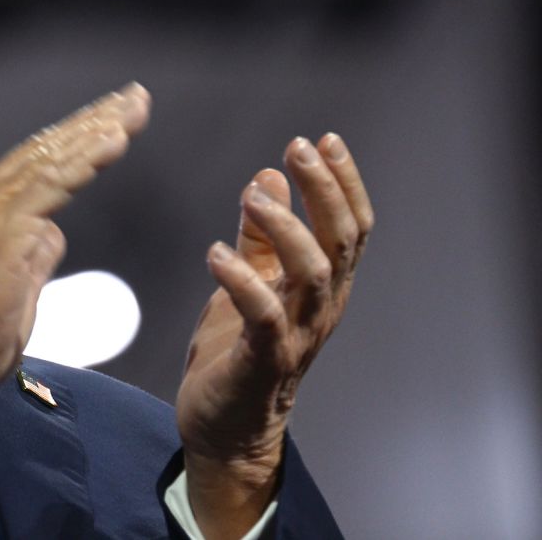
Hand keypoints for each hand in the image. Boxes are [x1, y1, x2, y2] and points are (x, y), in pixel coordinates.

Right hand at [0, 83, 151, 434]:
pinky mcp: (2, 227)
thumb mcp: (14, 285)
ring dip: (99, 131)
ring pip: (52, 158)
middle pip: (45, 148)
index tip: (114, 119)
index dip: (77, 137)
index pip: (34, 162)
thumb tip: (51, 232)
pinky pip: (54, 184)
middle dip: (96, 120)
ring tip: (135, 107)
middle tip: (136, 96)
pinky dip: (87, 160)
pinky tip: (116, 139)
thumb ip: (32, 252)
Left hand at [176, 134, 372, 538]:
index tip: (324, 139)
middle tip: (298, 149)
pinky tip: (216, 252)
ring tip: (256, 195)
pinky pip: (263, 316)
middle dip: (325, 190)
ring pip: (314, 274)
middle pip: (342, 242)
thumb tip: (267, 177)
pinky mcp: (263, 361)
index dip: (343, 182)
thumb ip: (260, 236)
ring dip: (287, 228)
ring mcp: (297, 336)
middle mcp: (321, 309)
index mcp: (322, 287)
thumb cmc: (237, 352)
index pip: (349, 227)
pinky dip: (242, 281)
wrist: (223, 428)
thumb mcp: (249, 281)